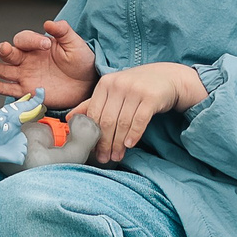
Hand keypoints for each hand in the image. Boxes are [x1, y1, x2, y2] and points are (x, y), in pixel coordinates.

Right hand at [0, 18, 98, 107]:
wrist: (86, 84)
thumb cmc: (81, 60)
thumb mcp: (75, 43)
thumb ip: (63, 31)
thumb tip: (49, 23)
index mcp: (37, 45)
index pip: (25, 39)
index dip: (32, 40)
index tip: (46, 44)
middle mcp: (27, 59)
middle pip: (9, 53)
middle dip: (5, 50)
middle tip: (5, 48)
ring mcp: (25, 75)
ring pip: (4, 70)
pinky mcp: (27, 91)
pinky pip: (10, 89)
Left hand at [71, 63, 208, 163]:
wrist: (167, 78)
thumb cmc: (137, 87)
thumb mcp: (114, 91)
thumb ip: (93, 104)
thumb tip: (69, 118)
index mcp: (105, 83)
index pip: (94, 114)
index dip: (93, 135)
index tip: (93, 151)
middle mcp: (118, 84)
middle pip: (107, 120)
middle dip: (105, 143)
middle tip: (105, 158)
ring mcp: (135, 89)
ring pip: (123, 122)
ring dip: (119, 143)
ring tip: (117, 156)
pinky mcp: (151, 97)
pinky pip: (140, 120)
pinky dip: (134, 135)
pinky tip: (130, 145)